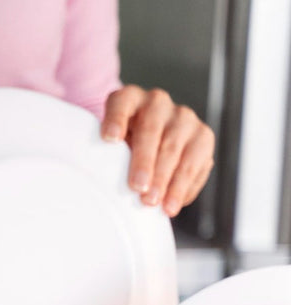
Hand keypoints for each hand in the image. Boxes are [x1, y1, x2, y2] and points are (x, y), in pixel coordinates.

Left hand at [101, 85, 214, 217]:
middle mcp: (157, 103)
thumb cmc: (121, 151)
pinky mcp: (203, 136)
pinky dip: (183, 187)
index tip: (109, 138)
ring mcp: (183, 118)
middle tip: (138, 188)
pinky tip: (172, 205)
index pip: (121, 102)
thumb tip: (102, 187)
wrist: (149, 149)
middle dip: (145, 162)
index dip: (116, 119)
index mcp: (129, 99)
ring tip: (155, 203)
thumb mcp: (108, 150)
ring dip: (165, 179)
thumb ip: (105, 158)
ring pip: (176, 148)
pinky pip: (197, 162)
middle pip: (151, 130)